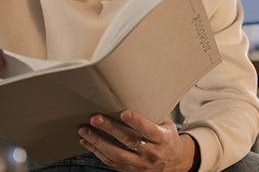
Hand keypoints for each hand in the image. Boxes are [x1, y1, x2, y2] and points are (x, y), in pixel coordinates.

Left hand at [78, 110, 196, 171]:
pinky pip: (110, 162)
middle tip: (95, 118)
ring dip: (98, 142)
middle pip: (129, 141)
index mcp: (163, 139)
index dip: (136, 122)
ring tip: (85, 130)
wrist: (173, 161)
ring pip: (116, 155)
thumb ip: (152, 114)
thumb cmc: (166, 137)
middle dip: (110, 129)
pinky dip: (96, 151)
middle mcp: (152, 153)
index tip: (124, 113)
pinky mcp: (130, 170)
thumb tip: (134, 94)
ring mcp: (140, 164)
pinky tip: (87, 142)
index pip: (149, 130)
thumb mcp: (166, 124)